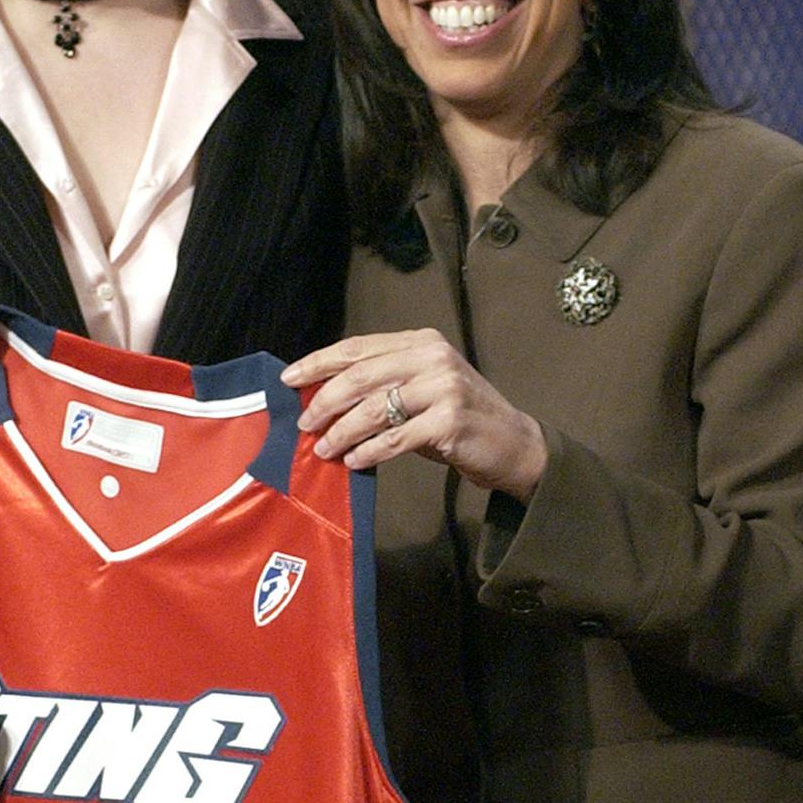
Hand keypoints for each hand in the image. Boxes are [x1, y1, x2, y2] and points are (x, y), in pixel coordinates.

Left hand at [281, 329, 547, 502]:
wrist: (513, 443)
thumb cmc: (456, 416)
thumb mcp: (421, 388)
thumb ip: (381, 385)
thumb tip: (321, 397)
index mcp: (420, 342)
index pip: (357, 347)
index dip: (319, 362)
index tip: (289, 378)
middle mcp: (431, 357)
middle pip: (360, 375)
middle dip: (324, 400)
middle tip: (304, 424)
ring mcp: (443, 387)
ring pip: (374, 408)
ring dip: (341, 431)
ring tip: (323, 449)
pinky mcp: (449, 421)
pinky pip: (395, 438)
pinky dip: (369, 451)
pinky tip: (354, 461)